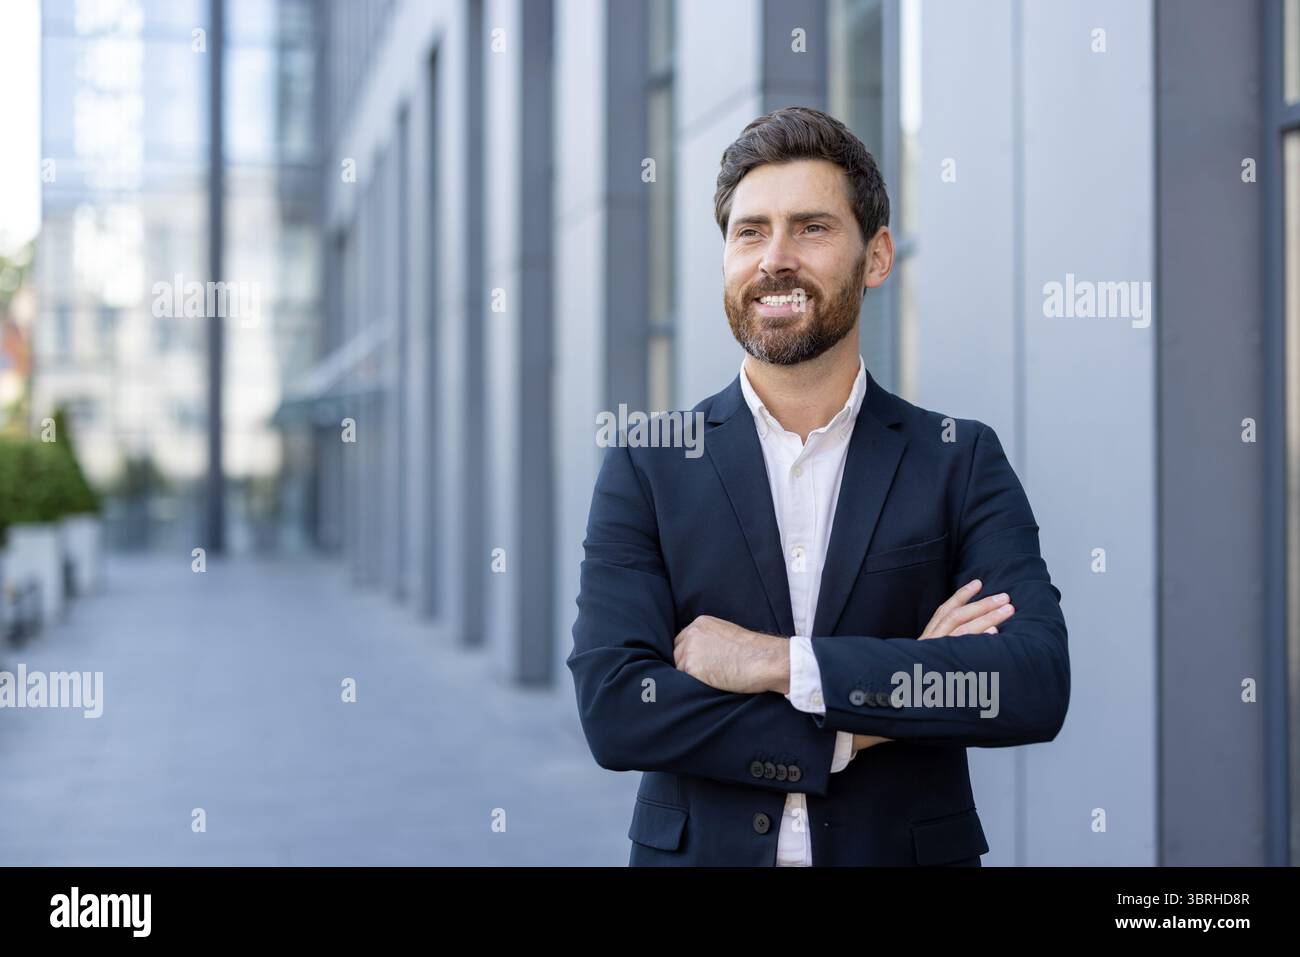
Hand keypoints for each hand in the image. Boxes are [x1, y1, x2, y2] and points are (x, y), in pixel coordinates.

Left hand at [673, 615, 785, 693]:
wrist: (764, 659)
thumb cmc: (753, 651)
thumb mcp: (727, 634)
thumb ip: (710, 639)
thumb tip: (700, 654)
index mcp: (701, 623)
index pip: (682, 640)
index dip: (689, 654)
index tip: (698, 664)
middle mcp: (692, 633)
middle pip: (677, 653)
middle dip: (686, 664)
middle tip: (704, 675)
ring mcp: (690, 650)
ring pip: (679, 668)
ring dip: (691, 676)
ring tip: (712, 679)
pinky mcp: (692, 667)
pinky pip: (685, 680)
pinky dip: (694, 685)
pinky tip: (711, 684)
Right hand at [849, 582, 1013, 753]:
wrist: (890, 707)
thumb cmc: (914, 688)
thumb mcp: (925, 663)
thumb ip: (942, 650)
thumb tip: (978, 638)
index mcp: (925, 641)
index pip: (943, 611)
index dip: (960, 596)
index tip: (977, 583)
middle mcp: (928, 644)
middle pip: (956, 617)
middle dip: (982, 605)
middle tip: (1006, 597)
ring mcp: (933, 655)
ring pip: (962, 630)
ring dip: (987, 617)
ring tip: (1007, 609)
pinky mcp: (940, 668)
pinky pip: (959, 650)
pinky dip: (977, 640)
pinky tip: (994, 635)